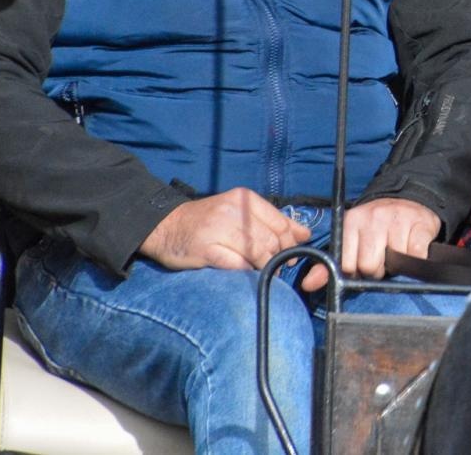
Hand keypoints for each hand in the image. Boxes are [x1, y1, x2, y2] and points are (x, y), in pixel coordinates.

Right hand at [139, 187, 311, 270]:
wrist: (166, 226)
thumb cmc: (209, 221)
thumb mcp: (241, 212)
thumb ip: (272, 221)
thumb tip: (304, 234)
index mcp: (245, 199)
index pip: (281, 224)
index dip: (290, 243)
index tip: (289, 255)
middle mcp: (234, 211)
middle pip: (271, 240)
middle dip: (278, 258)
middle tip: (275, 267)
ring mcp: (219, 229)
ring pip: (257, 253)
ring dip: (263, 266)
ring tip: (259, 270)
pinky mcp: (206, 249)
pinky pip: (237, 265)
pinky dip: (245, 271)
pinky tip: (242, 271)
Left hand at [300, 197, 440, 291]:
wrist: (407, 200)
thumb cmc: (375, 227)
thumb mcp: (350, 240)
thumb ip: (328, 264)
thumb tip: (308, 284)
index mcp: (351, 221)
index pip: (348, 265)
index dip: (357, 272)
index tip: (363, 265)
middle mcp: (373, 218)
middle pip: (370, 267)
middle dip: (377, 270)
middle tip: (382, 258)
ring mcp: (398, 220)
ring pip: (394, 263)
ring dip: (398, 263)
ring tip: (397, 250)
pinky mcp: (421, 224)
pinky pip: (416, 256)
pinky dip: (416, 258)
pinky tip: (412, 247)